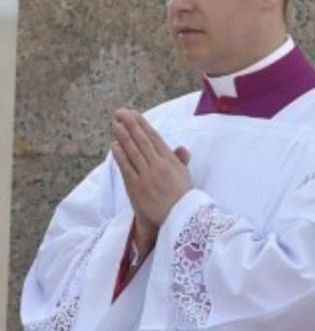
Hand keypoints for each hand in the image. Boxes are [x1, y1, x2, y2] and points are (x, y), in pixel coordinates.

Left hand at [110, 109, 191, 230]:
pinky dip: (120, 155)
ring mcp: (147, 176)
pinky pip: (127, 167)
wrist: (177, 218)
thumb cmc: (181, 196)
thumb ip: (180, 160)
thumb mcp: (184, 176)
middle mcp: (159, 166)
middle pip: (142, 141)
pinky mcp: (137, 186)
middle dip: (131, 125)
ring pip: (133, 151)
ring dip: (123, 136)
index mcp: (171, 162)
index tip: (135, 114)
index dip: (143, 125)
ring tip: (115, 123)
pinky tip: (114, 145)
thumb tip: (181, 147)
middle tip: (121, 112)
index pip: (155, 139)